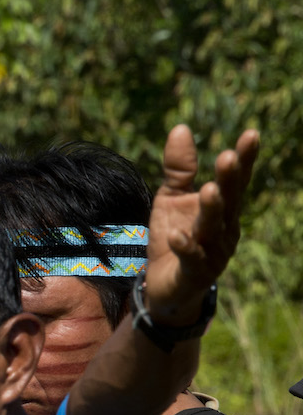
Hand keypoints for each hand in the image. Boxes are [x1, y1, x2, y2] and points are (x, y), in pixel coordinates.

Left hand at [144, 125, 259, 323]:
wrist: (162, 286)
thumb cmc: (173, 237)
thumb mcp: (172, 198)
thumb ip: (179, 169)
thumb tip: (180, 128)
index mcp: (223, 208)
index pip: (236, 181)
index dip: (245, 160)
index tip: (252, 134)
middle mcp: (224, 229)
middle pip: (229, 201)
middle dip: (230, 180)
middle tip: (228, 157)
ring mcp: (212, 253)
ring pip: (213, 229)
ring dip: (212, 210)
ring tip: (209, 190)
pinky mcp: (194, 274)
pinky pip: (191, 259)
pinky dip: (186, 247)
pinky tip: (177, 235)